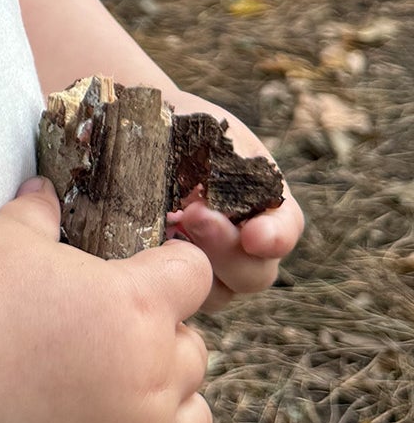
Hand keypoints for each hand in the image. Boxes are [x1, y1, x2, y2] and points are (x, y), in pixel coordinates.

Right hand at [0, 176, 214, 422]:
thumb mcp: (7, 232)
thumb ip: (41, 212)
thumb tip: (44, 190)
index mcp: (138, 305)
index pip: (196, 276)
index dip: (171, 266)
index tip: (150, 268)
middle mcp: (148, 378)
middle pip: (195, 354)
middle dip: (163, 336)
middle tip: (114, 328)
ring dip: (164, 404)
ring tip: (121, 388)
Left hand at [164, 104, 304, 311]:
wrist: (139, 131)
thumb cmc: (178, 125)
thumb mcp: (204, 125)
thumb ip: (221, 151)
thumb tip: (196, 172)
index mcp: (262, 204)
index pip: (283, 229)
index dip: (275, 236)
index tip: (255, 235)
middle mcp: (242, 245)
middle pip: (254, 272)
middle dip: (227, 249)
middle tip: (195, 217)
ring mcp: (207, 268)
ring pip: (216, 292)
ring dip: (196, 267)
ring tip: (168, 231)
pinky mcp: (170, 280)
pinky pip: (177, 298)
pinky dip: (164, 279)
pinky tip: (146, 254)